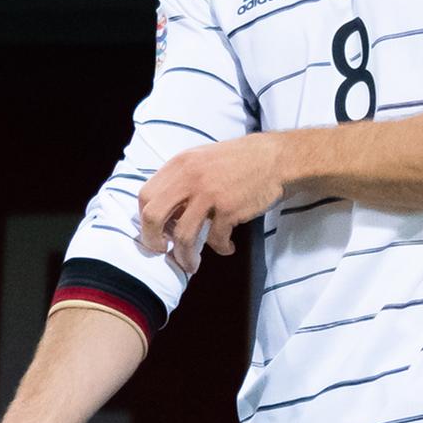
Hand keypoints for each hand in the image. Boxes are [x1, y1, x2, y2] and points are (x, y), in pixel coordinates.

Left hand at [136, 134, 289, 271]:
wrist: (276, 158)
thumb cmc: (241, 159)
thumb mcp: (203, 158)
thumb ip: (182, 178)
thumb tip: (167, 207)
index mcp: (180, 164)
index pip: (145, 196)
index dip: (146, 218)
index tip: (157, 230)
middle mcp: (190, 178)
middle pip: (154, 216)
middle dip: (153, 240)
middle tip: (162, 251)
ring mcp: (209, 194)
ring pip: (182, 235)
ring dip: (185, 256)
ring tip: (191, 264)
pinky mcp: (229, 209)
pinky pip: (216, 239)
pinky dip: (221, 248)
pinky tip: (227, 247)